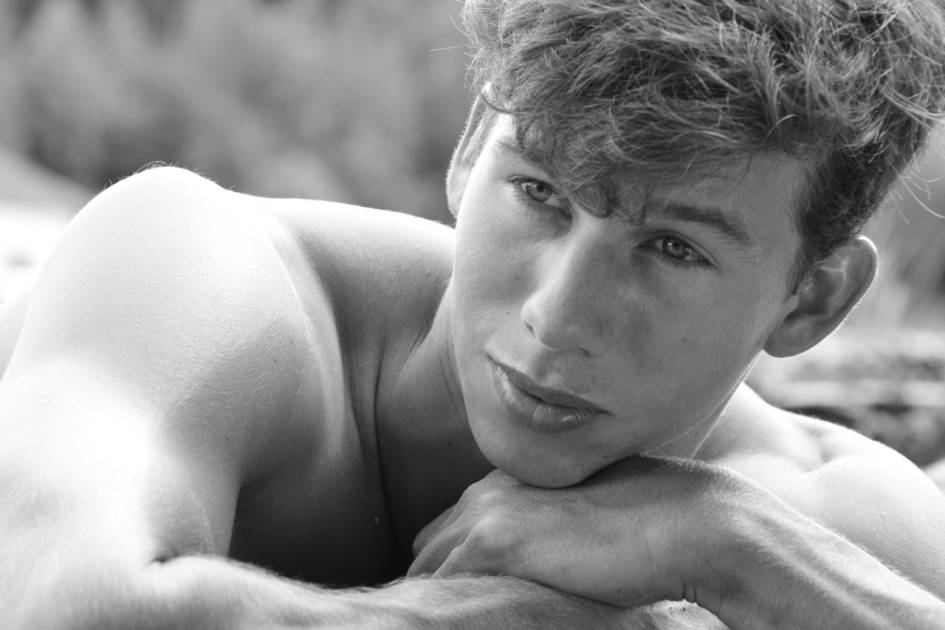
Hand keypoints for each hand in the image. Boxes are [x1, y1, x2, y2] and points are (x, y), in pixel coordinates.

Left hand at [408, 456, 737, 607]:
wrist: (692, 523)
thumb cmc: (659, 526)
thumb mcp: (589, 522)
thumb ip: (551, 537)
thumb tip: (547, 570)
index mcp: (511, 484)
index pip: (454, 531)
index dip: (454, 567)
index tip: (462, 599)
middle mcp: (489, 492)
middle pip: (430, 548)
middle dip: (433, 582)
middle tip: (447, 618)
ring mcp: (487, 513)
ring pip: (427, 569)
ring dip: (434, 601)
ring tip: (438, 627)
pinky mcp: (494, 542)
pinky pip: (440, 587)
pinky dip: (443, 612)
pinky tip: (454, 627)